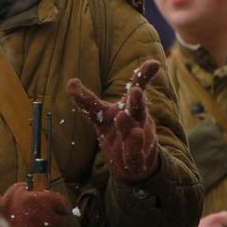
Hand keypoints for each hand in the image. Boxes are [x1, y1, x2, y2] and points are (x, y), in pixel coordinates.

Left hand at [66, 60, 160, 182]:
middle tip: (135, 91)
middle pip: (138, 109)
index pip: (138, 87)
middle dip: (137, 101)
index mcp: (129, 106)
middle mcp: (136, 121)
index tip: (155, 63)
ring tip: (126, 120)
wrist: (134, 163)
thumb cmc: (116, 131)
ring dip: (131, 128)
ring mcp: (139, 140)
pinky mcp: (137, 160)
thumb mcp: (99, 114)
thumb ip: (86, 99)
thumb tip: (71, 81)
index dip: (144, 76)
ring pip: (136, 134)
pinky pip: (135, 157)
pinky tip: (134, 151)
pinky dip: (135, 153)